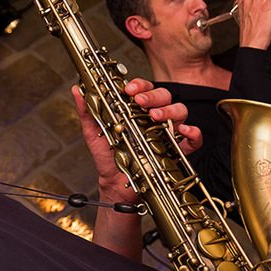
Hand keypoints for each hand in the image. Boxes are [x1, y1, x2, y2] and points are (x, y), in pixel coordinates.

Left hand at [72, 79, 201, 199]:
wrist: (115, 185)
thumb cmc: (107, 157)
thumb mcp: (93, 132)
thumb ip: (87, 110)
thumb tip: (78, 89)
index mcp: (136, 110)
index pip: (144, 89)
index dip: (139, 85)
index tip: (129, 89)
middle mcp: (153, 118)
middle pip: (164, 96)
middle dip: (153, 96)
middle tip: (140, 102)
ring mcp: (167, 133)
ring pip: (179, 111)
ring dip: (169, 111)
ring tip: (155, 117)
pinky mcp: (176, 151)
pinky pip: (193, 139)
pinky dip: (193, 133)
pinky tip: (184, 131)